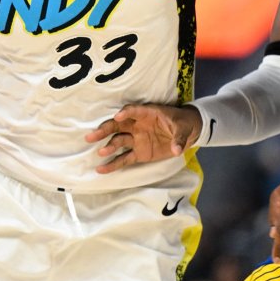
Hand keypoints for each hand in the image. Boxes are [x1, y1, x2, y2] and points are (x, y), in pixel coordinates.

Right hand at [85, 104, 202, 172]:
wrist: (186, 133)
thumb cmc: (183, 124)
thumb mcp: (183, 129)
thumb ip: (179, 138)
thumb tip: (176, 149)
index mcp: (147, 114)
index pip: (134, 111)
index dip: (126, 113)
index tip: (118, 117)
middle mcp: (137, 125)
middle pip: (118, 126)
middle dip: (105, 130)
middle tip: (92, 136)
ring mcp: (136, 139)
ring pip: (118, 142)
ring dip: (108, 147)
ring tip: (101, 153)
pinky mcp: (138, 153)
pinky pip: (123, 158)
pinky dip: (113, 165)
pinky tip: (101, 169)